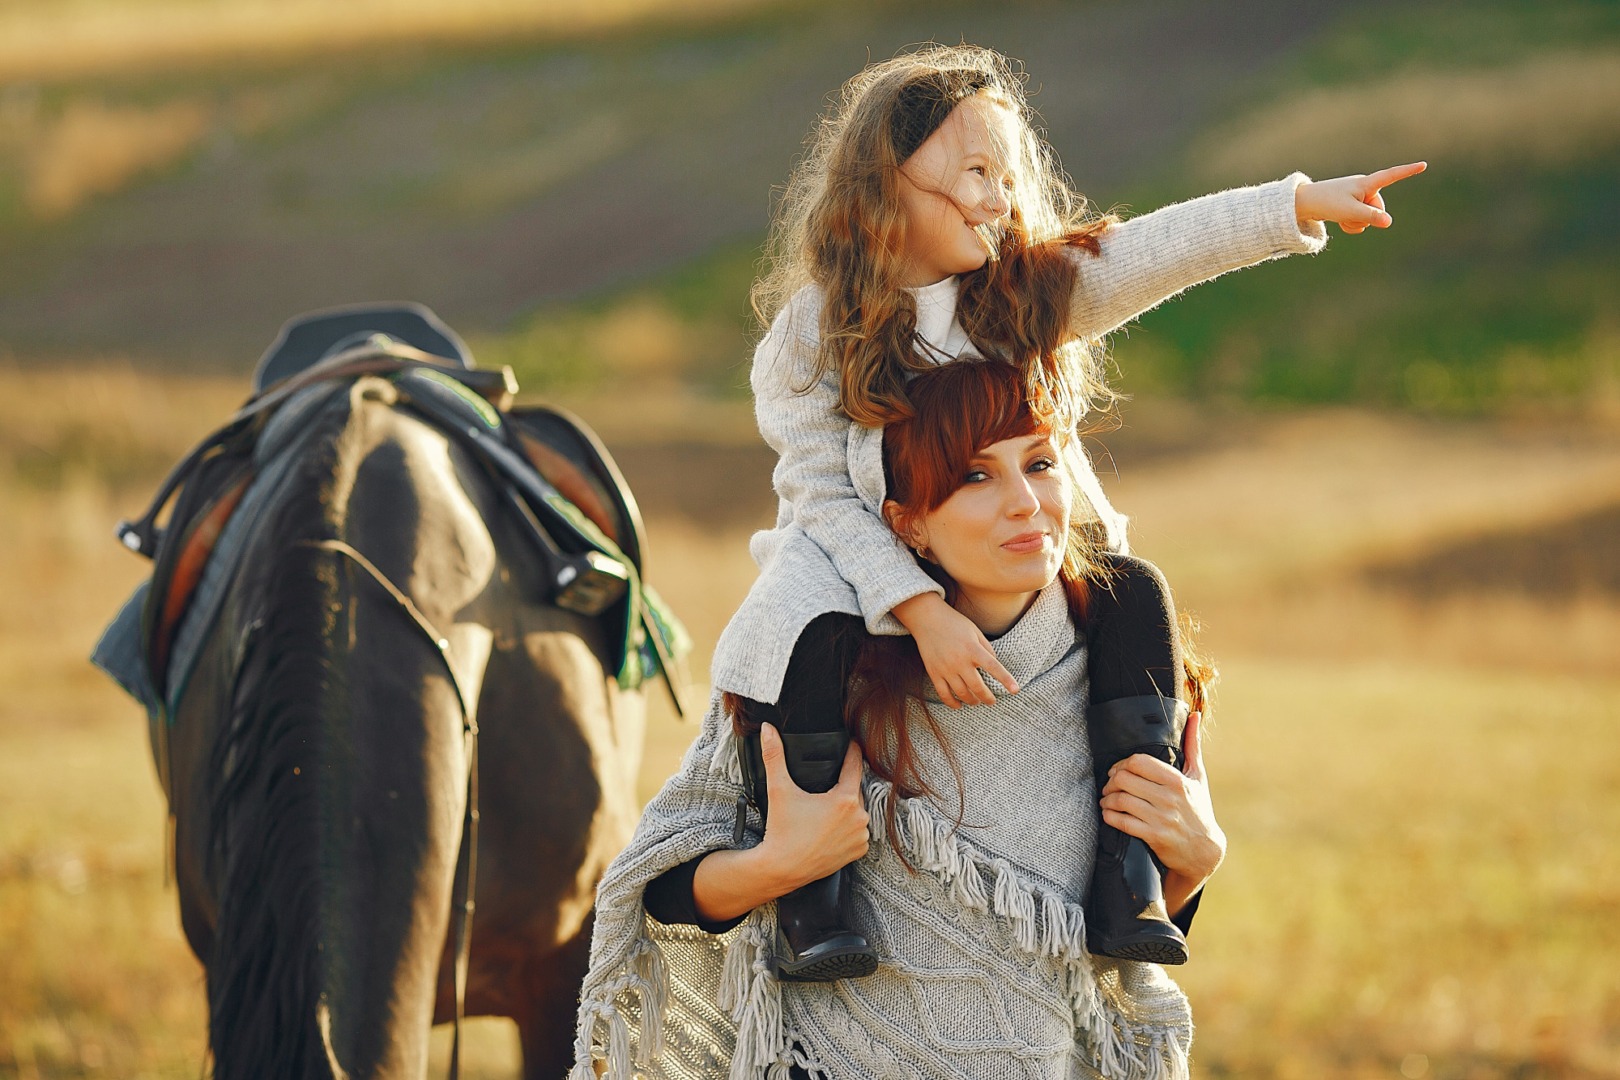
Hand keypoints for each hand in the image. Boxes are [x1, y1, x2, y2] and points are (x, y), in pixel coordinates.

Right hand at [755, 723, 869, 891]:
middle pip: (853, 789)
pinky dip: (848, 827)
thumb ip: (774, 756)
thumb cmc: (782, 830)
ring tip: (825, 808)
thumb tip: (768, 730)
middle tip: (823, 788)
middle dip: (841, 785)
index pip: (854, 765)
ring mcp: (861, 836)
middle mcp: (859, 818)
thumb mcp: (778, 789)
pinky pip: (858, 831)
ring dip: (846, 807)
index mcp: (845, 799)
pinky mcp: (859, 851)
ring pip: (857, 811)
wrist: (782, 868)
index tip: (851, 743)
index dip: (852, 752)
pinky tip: (832, 827)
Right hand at [892, 592, 1018, 707]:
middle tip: (992, 701)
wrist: (927, 618)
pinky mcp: (933, 672)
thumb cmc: (955, 623)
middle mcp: (959, 660)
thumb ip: (986, 648)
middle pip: (977, 687)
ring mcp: (945, 668)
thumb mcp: (975, 631)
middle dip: (987, 698)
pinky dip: (952, 703)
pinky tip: (959, 705)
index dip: (1006, 679)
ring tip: (977, 701)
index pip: (993, 667)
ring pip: (961, 693)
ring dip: (972, 701)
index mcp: (972, 649)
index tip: (1015, 690)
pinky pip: (944, 694)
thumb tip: (994, 665)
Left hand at [1099, 710, 1224, 905]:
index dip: (1121, 764)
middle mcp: (1169, 798)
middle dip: (1111, 781)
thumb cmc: (1199, 809)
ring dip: (1107, 799)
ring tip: (1106, 800)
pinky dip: (1110, 816)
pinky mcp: (1154, 836)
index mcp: (1177, 780)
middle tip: (1109, 785)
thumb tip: (1194, 715)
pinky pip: (1122, 822)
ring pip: (1120, 800)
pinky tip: (1109, 814)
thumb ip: (1193, 745)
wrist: (1204, 851)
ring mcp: (1161, 818)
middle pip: (1125, 779)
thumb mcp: (1198, 777)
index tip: (1117, 771)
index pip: (1138, 761)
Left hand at [1295, 161, 1426, 233]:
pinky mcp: (1351, 206)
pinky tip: (1339, 221)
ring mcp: (1357, 198)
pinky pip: (1359, 221)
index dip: (1407, 172)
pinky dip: (1351, 224)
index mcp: (1366, 183)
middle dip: (1366, 217)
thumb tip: (1389, 222)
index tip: (1423, 165)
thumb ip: (1371, 217)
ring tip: (1340, 215)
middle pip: (1378, 209)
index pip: (1391, 176)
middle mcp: (1364, 188)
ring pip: (1368, 218)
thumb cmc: (1327, 203)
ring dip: (1356, 222)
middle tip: (1347, 213)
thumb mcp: (1351, 212)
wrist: (1304, 204)